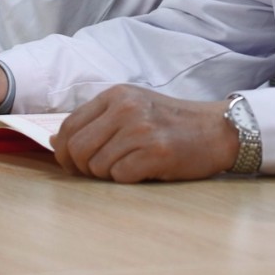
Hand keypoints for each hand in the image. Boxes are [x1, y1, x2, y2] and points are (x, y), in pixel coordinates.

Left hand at [51, 86, 237, 182]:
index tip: (72, 163)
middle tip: (97, 172)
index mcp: (116, 95)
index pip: (69, 126)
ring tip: (130, 165)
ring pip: (97, 166)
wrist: (217, 129)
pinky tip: (144, 169)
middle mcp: (126, 109)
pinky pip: (120, 176)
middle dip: (82, 168)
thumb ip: (97, 121)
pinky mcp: (156, 153)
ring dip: (108, 174)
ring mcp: (141, 130)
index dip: (64, 151)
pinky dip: (128, 179)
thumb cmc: (172, 122)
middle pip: (77, 149)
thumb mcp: (133, 108)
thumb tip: (57, 142)